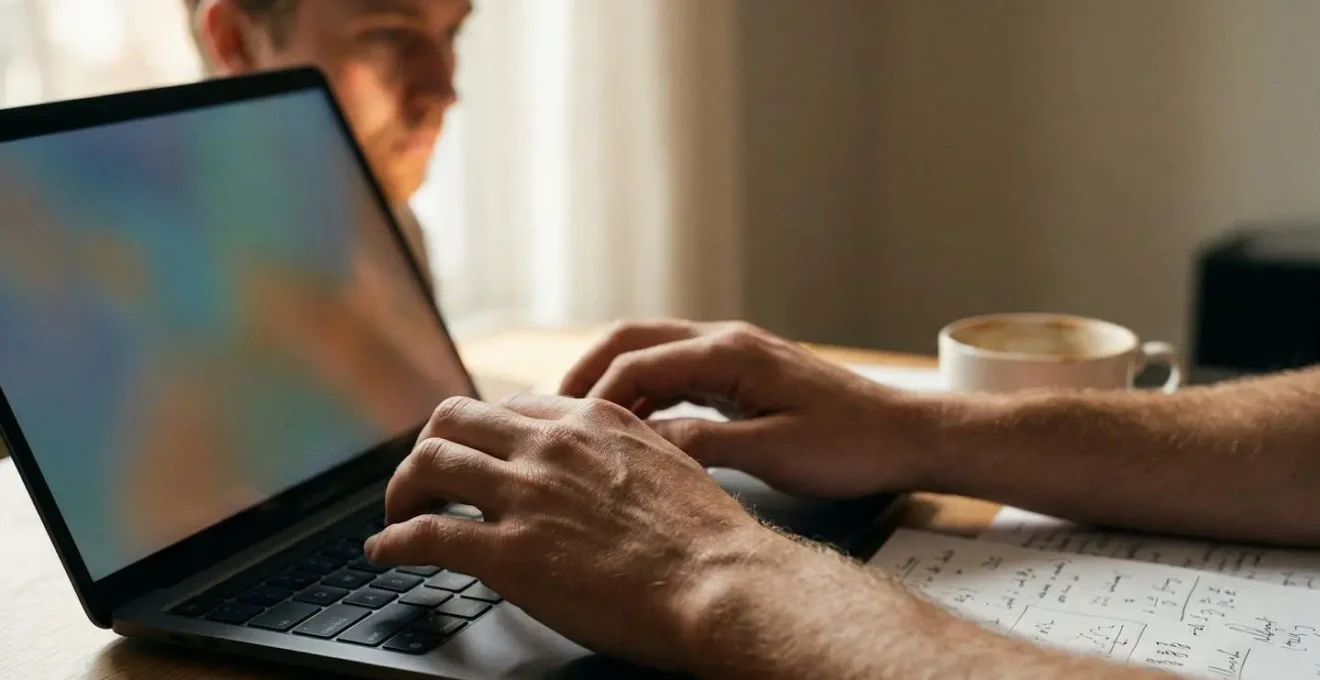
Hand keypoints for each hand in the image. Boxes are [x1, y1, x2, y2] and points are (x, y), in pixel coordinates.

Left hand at [364, 394, 776, 669]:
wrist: (721, 583)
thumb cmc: (708, 539)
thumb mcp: (667, 463)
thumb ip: (620, 452)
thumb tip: (598, 463)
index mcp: (591, 421)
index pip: (509, 408)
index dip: (479, 433)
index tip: (472, 455)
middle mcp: (550, 446)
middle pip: (453, 419)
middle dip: (428, 449)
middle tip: (424, 481)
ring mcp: (526, 496)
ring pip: (428, 464)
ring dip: (401, 491)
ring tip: (396, 515)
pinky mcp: (507, 554)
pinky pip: (424, 535)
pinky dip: (392, 541)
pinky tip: (386, 552)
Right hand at [560, 320, 938, 497]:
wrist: (905, 435)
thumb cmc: (850, 445)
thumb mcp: (773, 452)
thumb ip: (703, 444)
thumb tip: (639, 448)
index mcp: (731, 353)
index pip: (639, 364)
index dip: (595, 398)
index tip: (565, 432)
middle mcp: (726, 341)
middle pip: (633, 340)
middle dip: (586, 372)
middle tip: (548, 413)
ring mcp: (734, 353)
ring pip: (652, 352)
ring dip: (612, 380)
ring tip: (576, 421)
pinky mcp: (742, 372)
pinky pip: (676, 372)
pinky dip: (644, 392)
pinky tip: (629, 426)